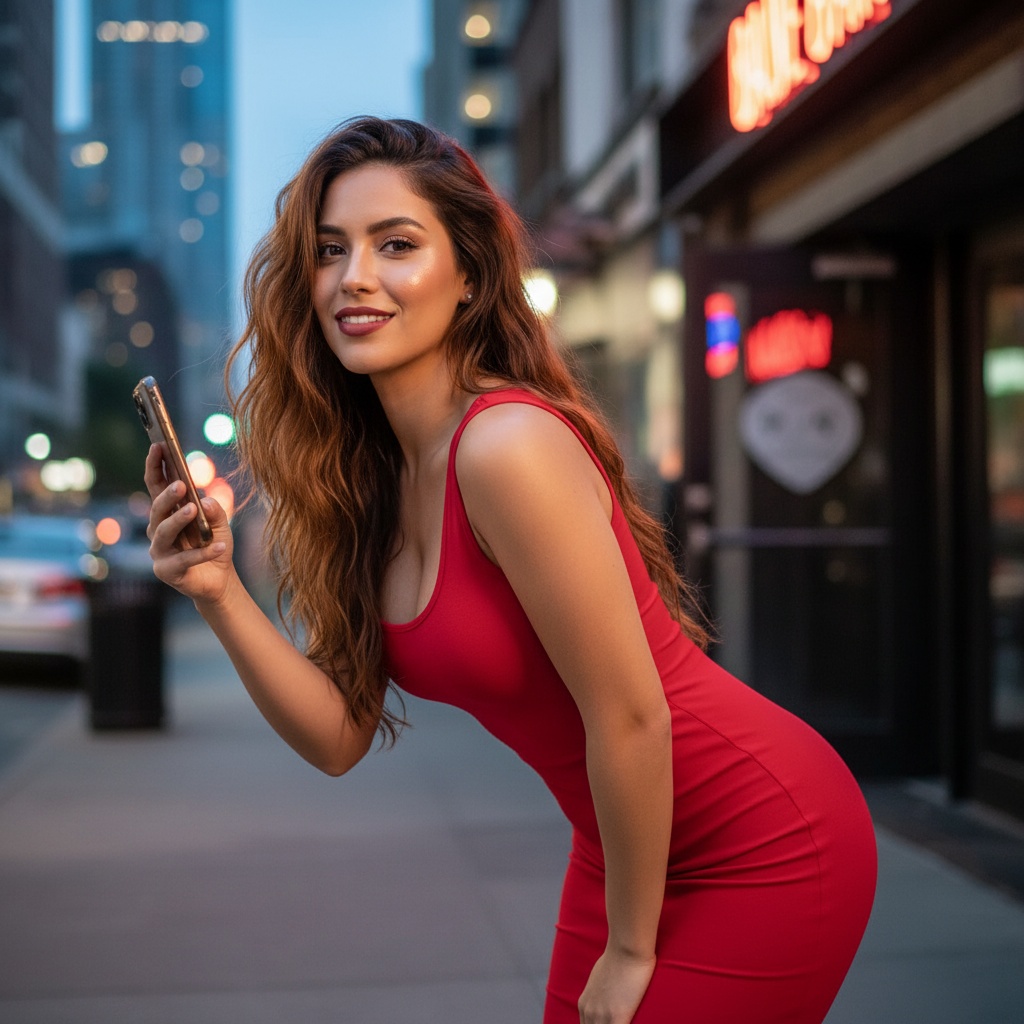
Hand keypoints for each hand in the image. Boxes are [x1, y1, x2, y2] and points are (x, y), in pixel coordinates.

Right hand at [144, 444, 233, 603]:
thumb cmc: (213, 543)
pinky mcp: (167, 571)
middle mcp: (158, 530)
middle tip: (181, 485)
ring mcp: (160, 551)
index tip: (159, 446)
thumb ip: (213, 509)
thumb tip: (203, 501)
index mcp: (167, 512)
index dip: (155, 465)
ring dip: (179, 520)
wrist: (219, 579)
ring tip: (194, 510)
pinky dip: (204, 553)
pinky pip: (186, 560)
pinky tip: (220, 546)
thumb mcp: (219, 522)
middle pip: (157, 509)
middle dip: (167, 496)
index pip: (156, 485)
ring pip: (164, 532)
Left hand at [578, 948, 655, 1023]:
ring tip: (623, 1022)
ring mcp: (601, 1016)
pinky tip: (630, 1023)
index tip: (608, 1023)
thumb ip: (599, 993)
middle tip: (617, 1021)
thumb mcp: (600, 977)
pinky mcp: (617, 1017)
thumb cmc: (618, 957)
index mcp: (584, 1004)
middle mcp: (589, 1012)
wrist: (626, 948)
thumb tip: (608, 995)